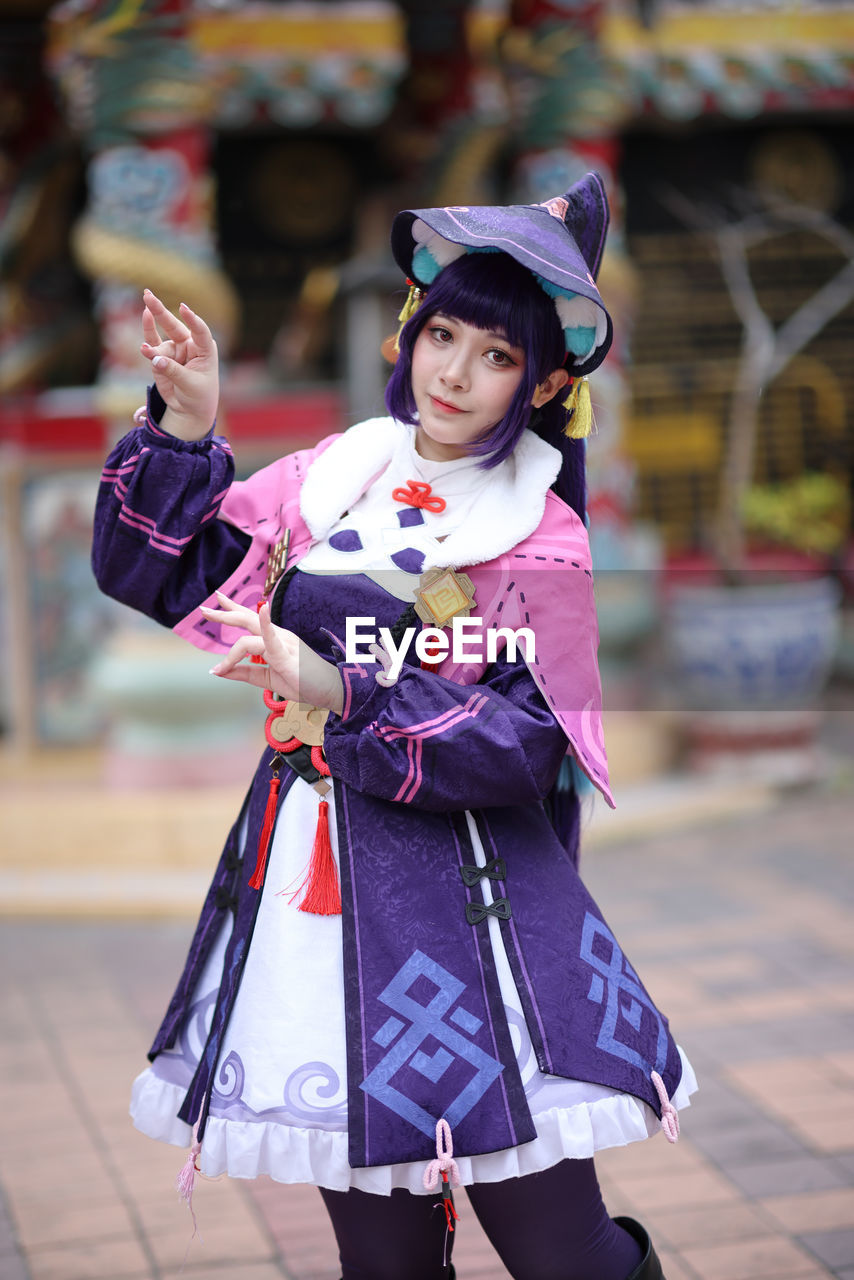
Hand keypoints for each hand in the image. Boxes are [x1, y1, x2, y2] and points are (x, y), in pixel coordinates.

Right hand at [140, 289, 218, 440]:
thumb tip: (155, 359)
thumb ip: (173, 371)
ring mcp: (174, 350)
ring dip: (151, 337)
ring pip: (160, 340)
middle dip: (161, 311)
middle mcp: (189, 346)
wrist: (189, 409)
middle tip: (147, 295)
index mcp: (205, 350)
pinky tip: (140, 341)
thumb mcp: (190, 385)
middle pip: (174, 326)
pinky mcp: (160, 358)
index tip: (184, 308)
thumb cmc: (199, 396)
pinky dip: (146, 344)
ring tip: (145, 338)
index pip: (200, 331)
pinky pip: (151, 346)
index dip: (192, 320)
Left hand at [203, 593, 344, 714]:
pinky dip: (265, 623)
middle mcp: (278, 636)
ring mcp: (283, 643)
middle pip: (246, 619)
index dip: (232, 610)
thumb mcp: (267, 679)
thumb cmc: (304, 683)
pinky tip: (261, 610)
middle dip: (224, 613)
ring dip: (230, 644)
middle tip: (203, 610)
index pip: (250, 620)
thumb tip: (217, 671)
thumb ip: (243, 673)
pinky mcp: (287, 655)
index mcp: (275, 640)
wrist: (331, 691)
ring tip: (219, 663)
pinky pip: (271, 638)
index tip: (216, 602)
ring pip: (249, 633)